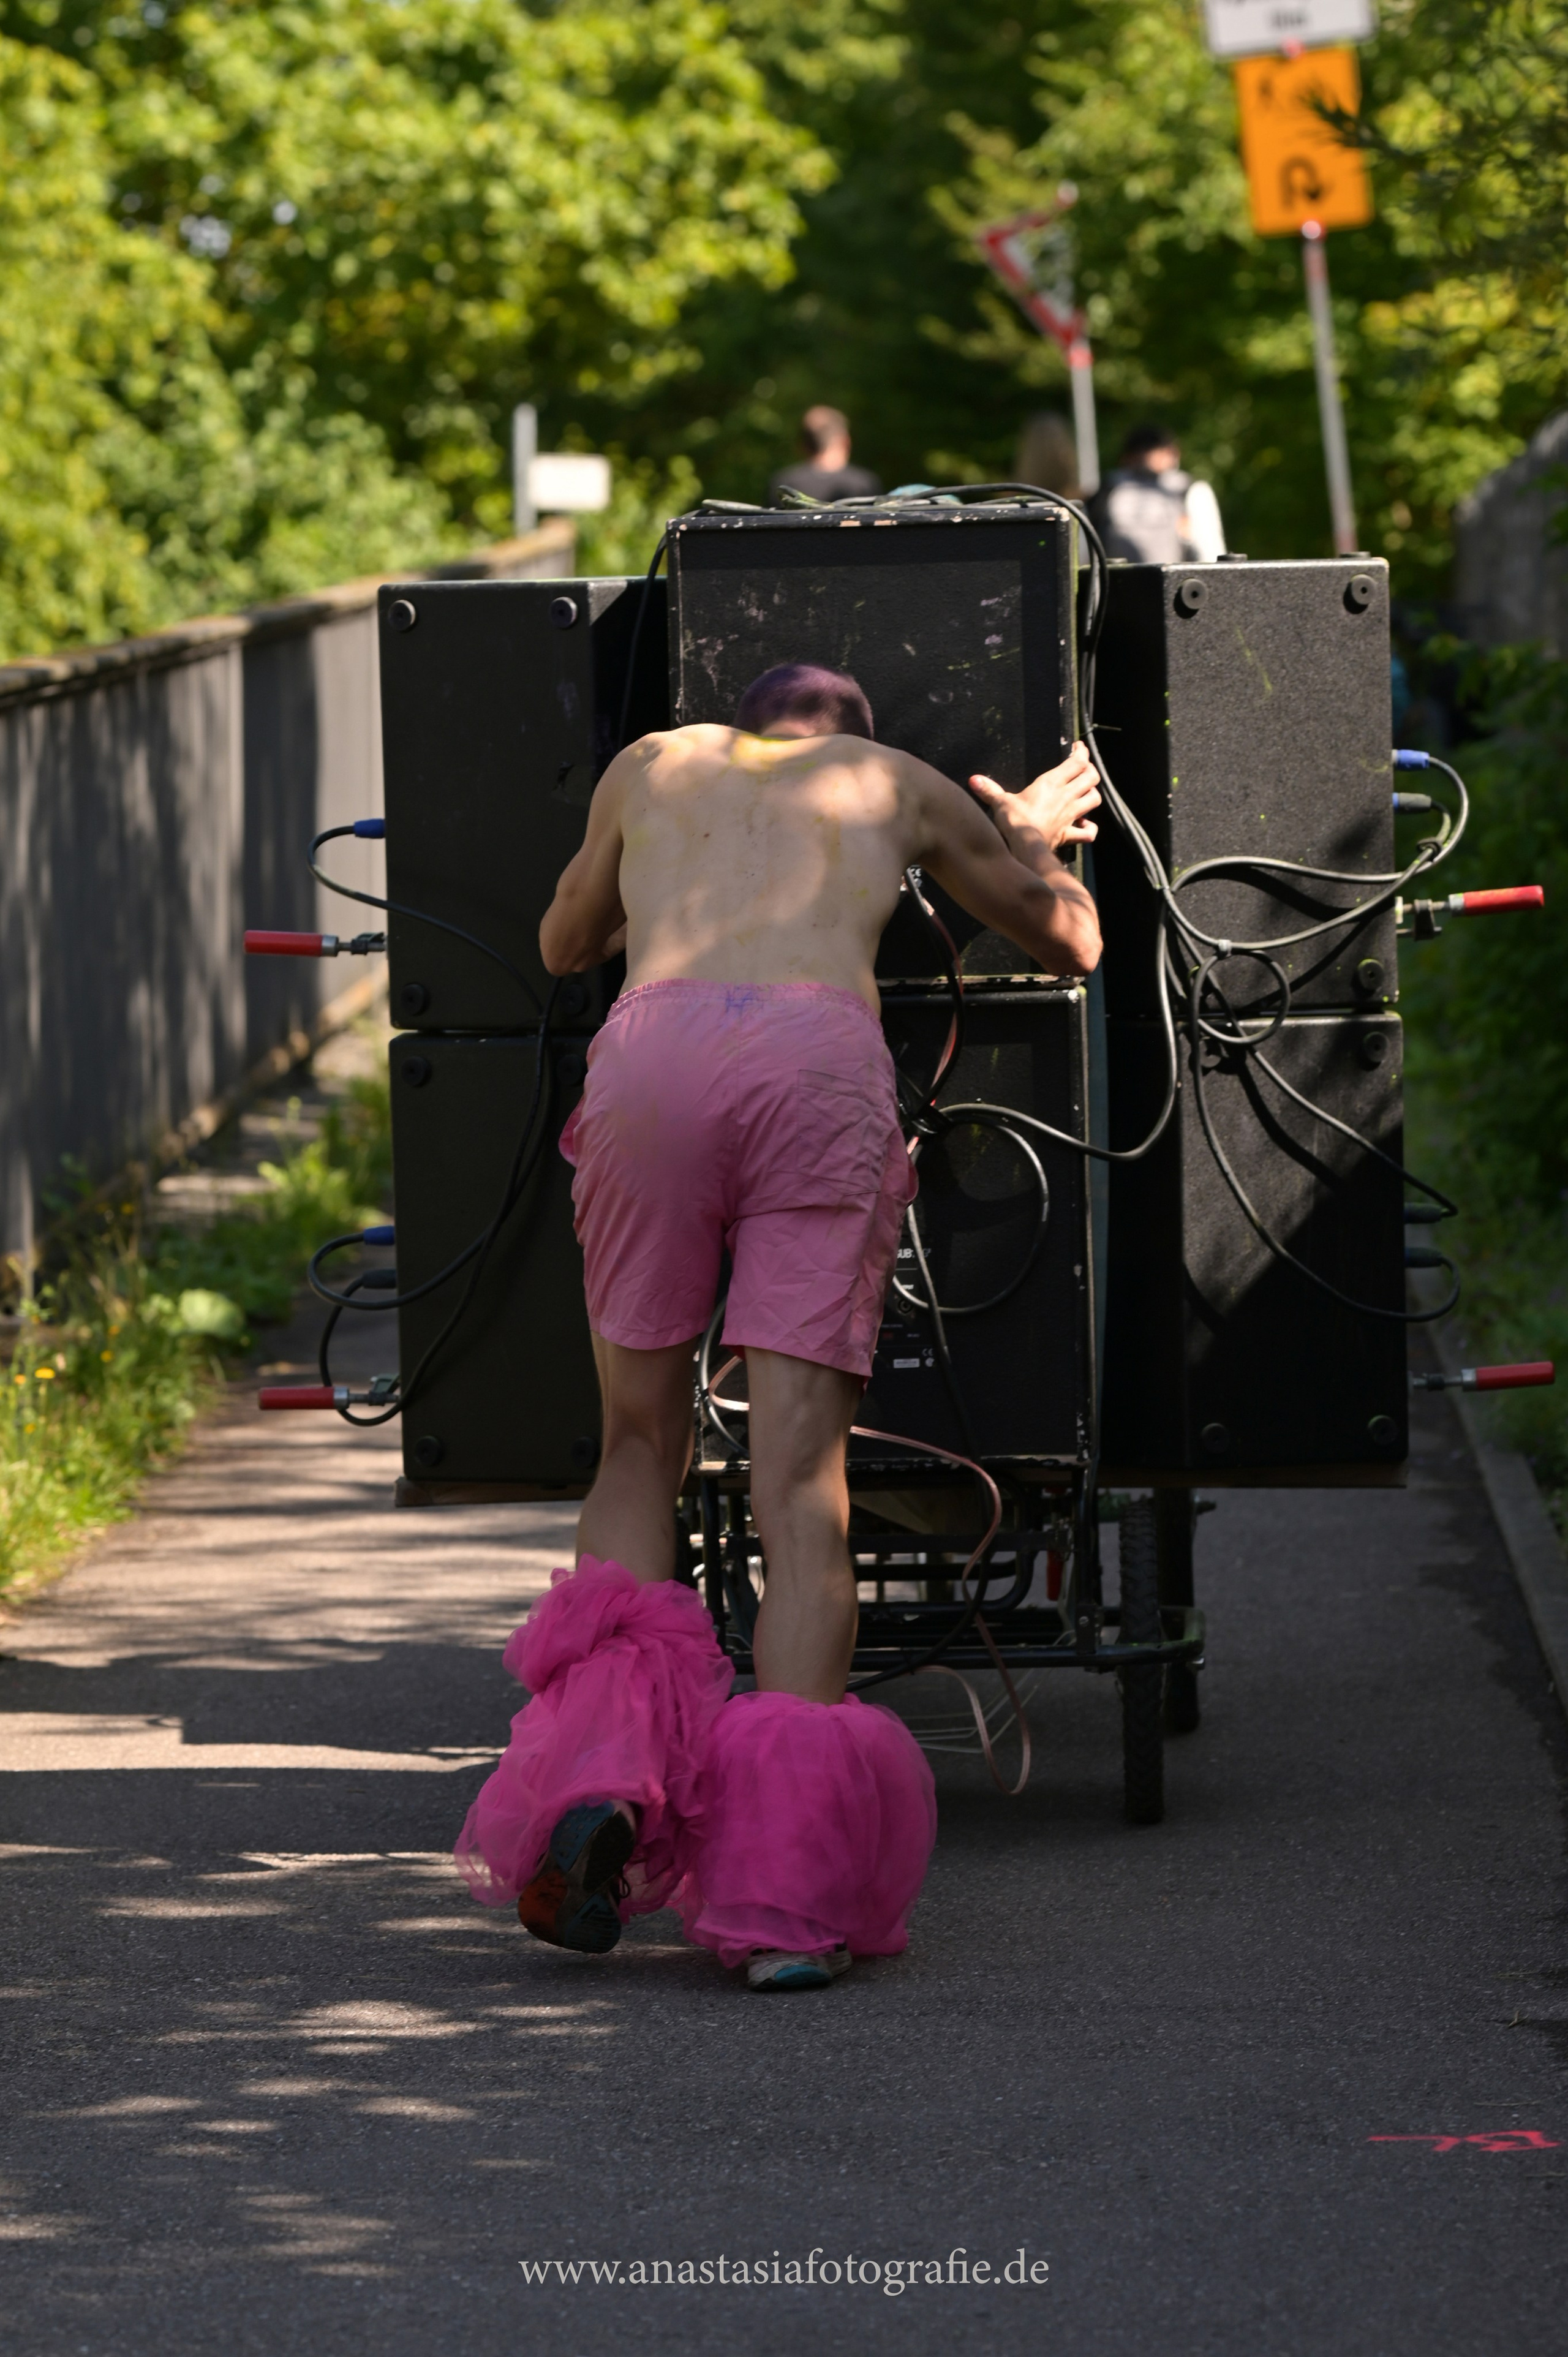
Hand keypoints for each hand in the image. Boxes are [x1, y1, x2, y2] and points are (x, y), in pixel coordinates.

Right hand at [969, 741, 1100, 852]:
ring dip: (1093, 794)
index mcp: (1051, 783)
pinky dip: (1089, 828)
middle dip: (1091, 770)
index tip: (1078, 748)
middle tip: (1083, 768)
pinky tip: (1084, 825)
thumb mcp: (1000, 802)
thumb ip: (990, 790)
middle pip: (1091, 777)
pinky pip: (1089, 831)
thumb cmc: (1014, 821)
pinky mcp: (1070, 834)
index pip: (1076, 762)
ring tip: (1085, 792)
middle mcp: (1066, 796)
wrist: (1024, 848)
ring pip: (1094, 799)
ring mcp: (1071, 815)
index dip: (1081, 752)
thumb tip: (973, 780)